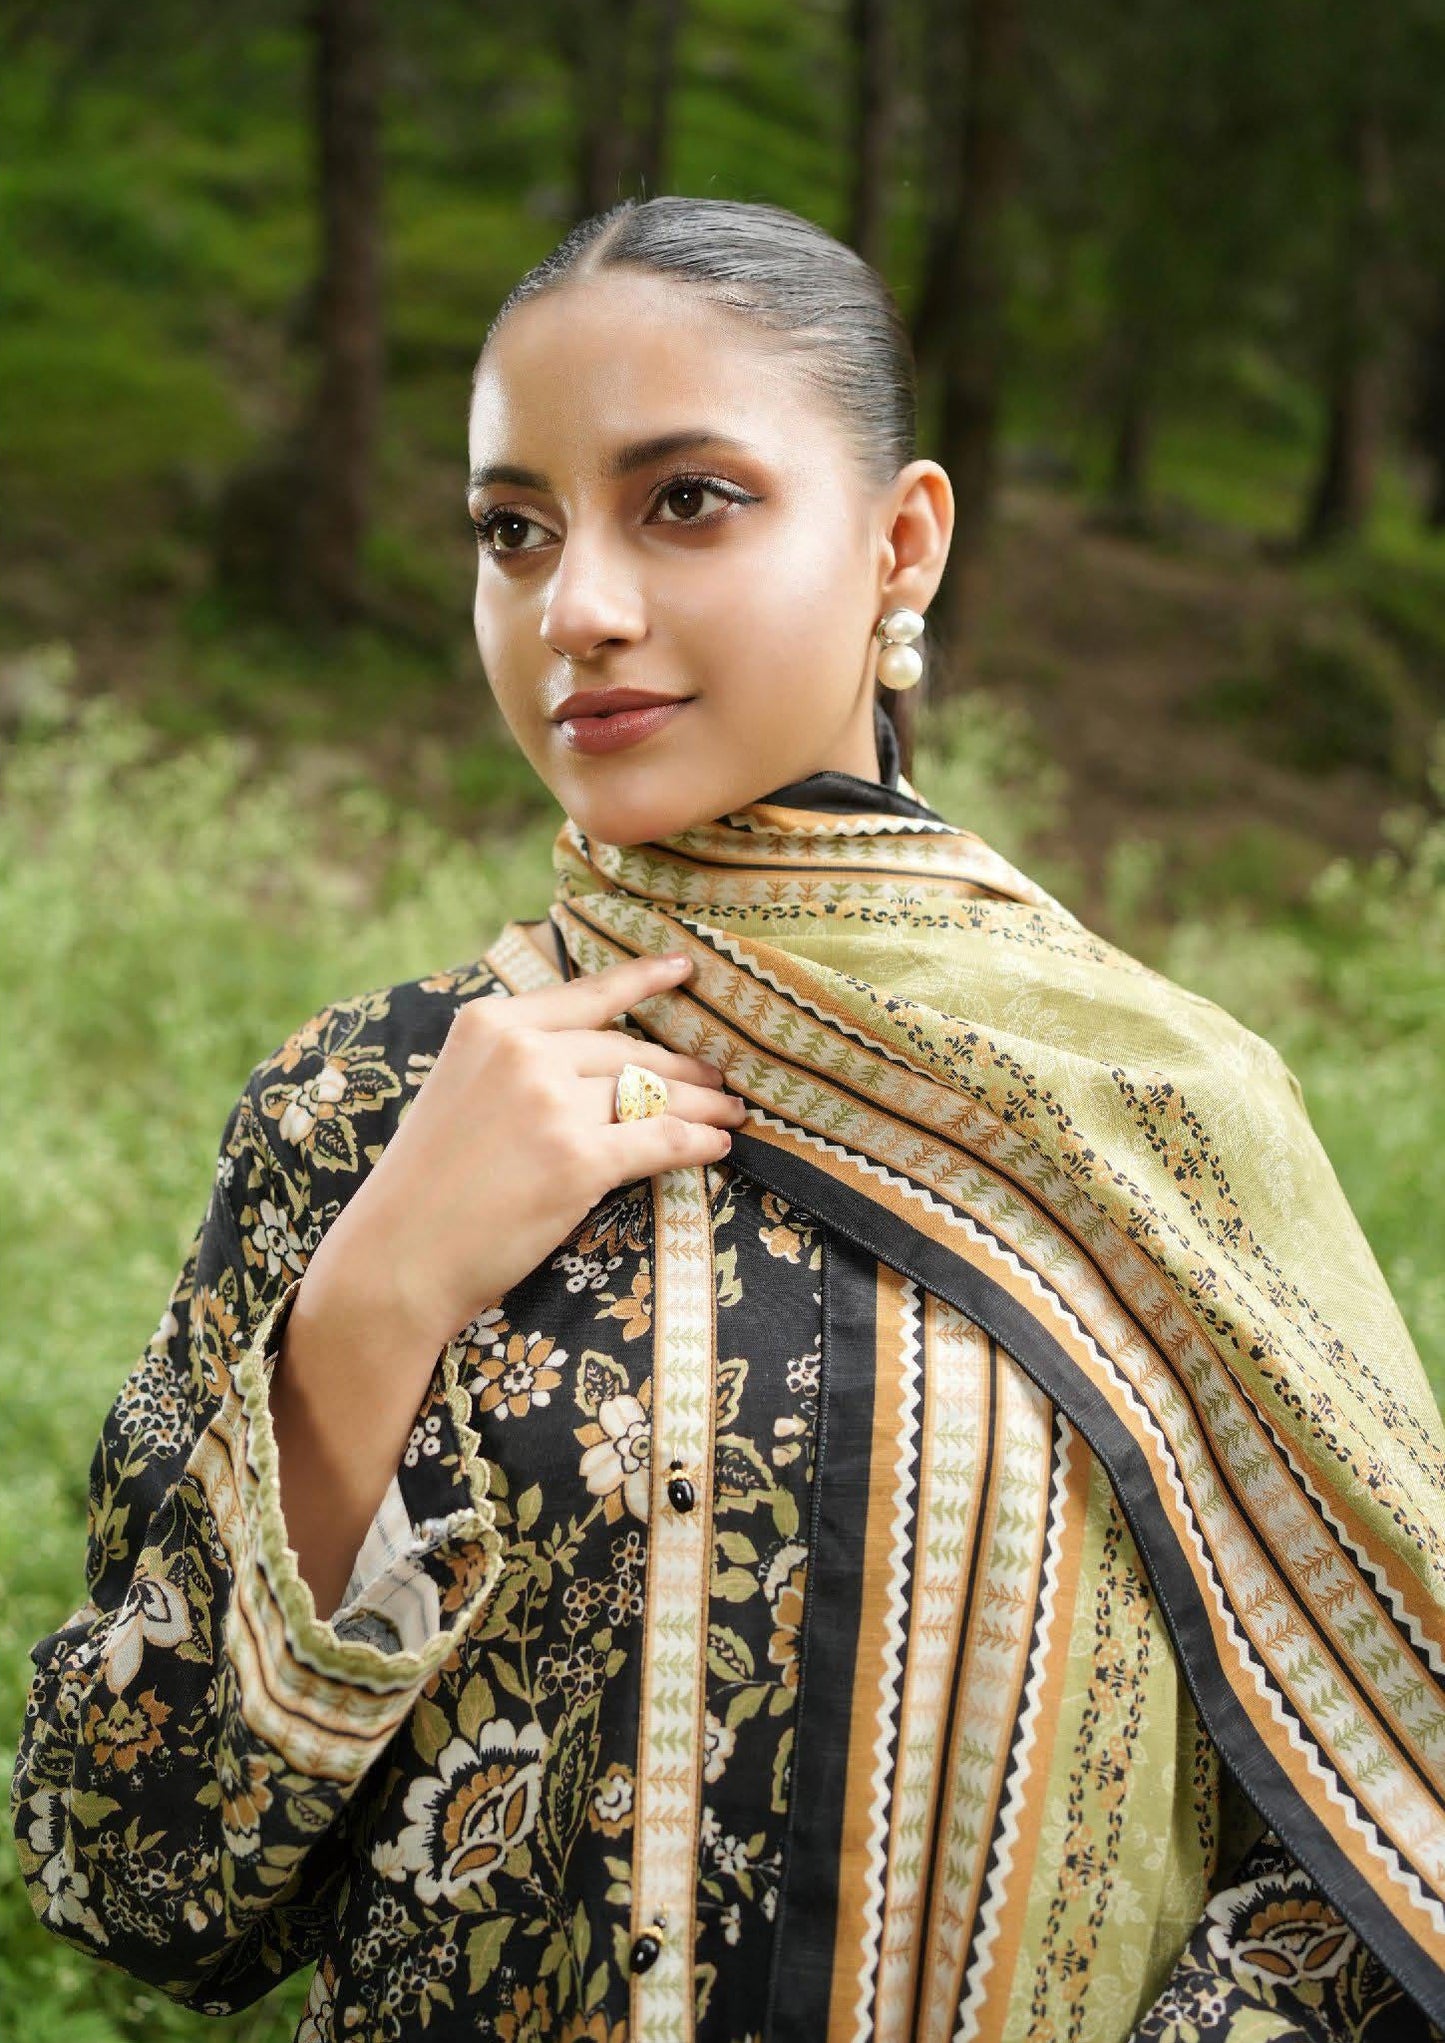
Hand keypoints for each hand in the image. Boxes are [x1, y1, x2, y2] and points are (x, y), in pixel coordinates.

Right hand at [299, 952, 743, 1352]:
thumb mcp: (459, 1092)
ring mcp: (552, 1104)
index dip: (643, 980)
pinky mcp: (579, 1160)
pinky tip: (717, 1146)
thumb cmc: (426, 1188)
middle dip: (682, 1069)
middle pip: (628, 1052)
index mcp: (490, 1025)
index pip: (586, 995)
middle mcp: (523, 1053)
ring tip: (729, 1113)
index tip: (684, 968)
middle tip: (718, 1078)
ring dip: (702, 1105)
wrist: (397, 1259)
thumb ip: (517, 1065)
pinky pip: (662, 1139)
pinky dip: (698, 1143)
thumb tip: (603, 1066)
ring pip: (653, 1094)